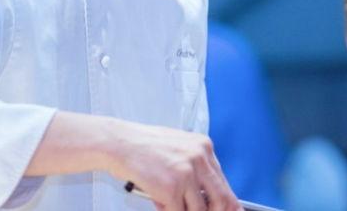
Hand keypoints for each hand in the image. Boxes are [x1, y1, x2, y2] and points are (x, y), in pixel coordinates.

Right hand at [104, 119, 242, 210]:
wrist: (120, 142)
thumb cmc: (145, 145)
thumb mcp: (178, 148)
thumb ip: (195, 167)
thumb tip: (208, 195)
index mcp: (203, 146)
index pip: (223, 182)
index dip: (225, 204)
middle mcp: (199, 157)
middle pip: (222, 199)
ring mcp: (187, 173)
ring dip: (183, 210)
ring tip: (166, 200)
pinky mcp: (172, 188)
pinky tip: (157, 199)